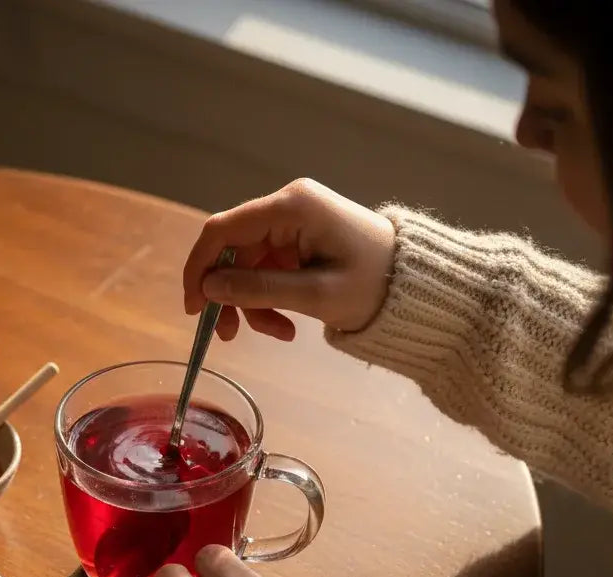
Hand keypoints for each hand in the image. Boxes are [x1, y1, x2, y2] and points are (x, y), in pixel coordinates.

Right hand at [183, 179, 395, 341]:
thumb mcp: (315, 296)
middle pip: (233, 250)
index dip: (200, 268)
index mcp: (292, 207)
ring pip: (248, 265)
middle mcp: (288, 205)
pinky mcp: (301, 239)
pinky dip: (269, 299)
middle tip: (229, 336)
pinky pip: (268, 269)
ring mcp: (294, 222)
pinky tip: (288, 325)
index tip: (194, 308)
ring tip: (277, 334)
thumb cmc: (376, 286)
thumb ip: (259, 290)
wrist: (418, 286)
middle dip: (229, 294)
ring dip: (252, 303)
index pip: (223, 230)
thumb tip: (209, 287)